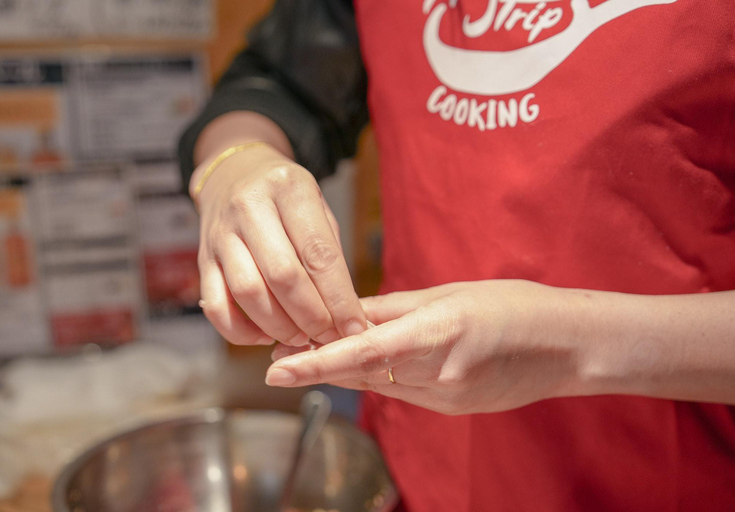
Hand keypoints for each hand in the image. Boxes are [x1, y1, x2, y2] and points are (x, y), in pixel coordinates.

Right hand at [195, 143, 365, 347]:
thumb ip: (330, 254)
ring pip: (248, 293)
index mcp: (289, 188)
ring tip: (302, 338)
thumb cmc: (286, 199)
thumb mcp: (317, 207)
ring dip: (279, 326)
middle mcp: (250, 207)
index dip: (339, 298)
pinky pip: (216, 306)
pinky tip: (266, 334)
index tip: (354, 327)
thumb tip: (346, 314)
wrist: (233, 173)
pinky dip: (242, 332)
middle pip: (282, 275)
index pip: (318, 253)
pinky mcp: (202, 258)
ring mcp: (220, 233)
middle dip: (311, 317)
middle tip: (329, 336)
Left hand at [267, 280, 583, 413]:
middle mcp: (439, 374)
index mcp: (438, 334)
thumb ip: (395, 308)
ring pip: (380, 385)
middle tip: (278, 356)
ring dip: (346, 371)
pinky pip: (405, 392)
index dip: (315, 363)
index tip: (274, 368)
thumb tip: (348, 313)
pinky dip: (380, 377)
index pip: (362, 353)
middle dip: (319, 365)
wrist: (571, 346)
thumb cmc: (516, 306)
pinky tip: (365, 362)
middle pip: (363, 373)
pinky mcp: (454, 409)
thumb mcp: (451, 293)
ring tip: (312, 351)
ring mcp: (448, 399)